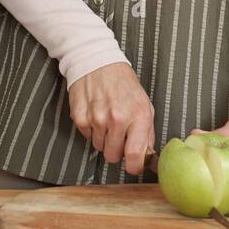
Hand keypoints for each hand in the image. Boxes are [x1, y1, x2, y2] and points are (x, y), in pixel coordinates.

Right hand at [68, 62, 155, 176]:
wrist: (97, 62)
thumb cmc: (123, 84)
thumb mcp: (144, 104)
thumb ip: (147, 132)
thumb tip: (148, 156)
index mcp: (138, 115)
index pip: (134, 155)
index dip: (134, 166)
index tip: (133, 165)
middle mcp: (117, 118)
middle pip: (113, 156)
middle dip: (116, 150)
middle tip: (118, 134)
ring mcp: (97, 118)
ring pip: (99, 147)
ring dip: (103, 138)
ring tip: (107, 118)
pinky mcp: (80, 117)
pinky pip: (87, 136)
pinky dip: (91, 129)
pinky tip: (95, 112)